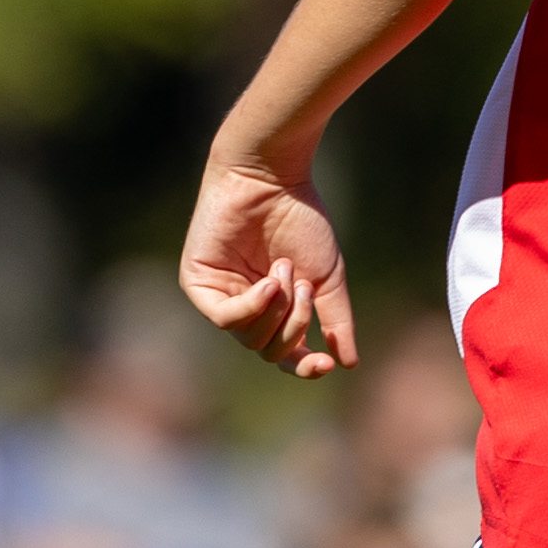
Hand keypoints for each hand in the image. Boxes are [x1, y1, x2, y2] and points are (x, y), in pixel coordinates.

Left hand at [182, 158, 359, 378]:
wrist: (274, 181)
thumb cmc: (301, 222)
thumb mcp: (326, 278)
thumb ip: (336, 320)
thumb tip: (349, 364)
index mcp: (274, 311)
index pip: (285, 355)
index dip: (304, 366)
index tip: (326, 364)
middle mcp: (244, 308)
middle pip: (267, 350)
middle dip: (294, 325)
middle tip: (305, 289)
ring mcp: (219, 296)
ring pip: (247, 337)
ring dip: (277, 309)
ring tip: (285, 269)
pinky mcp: (198, 283)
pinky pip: (224, 318)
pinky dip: (252, 306)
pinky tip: (269, 282)